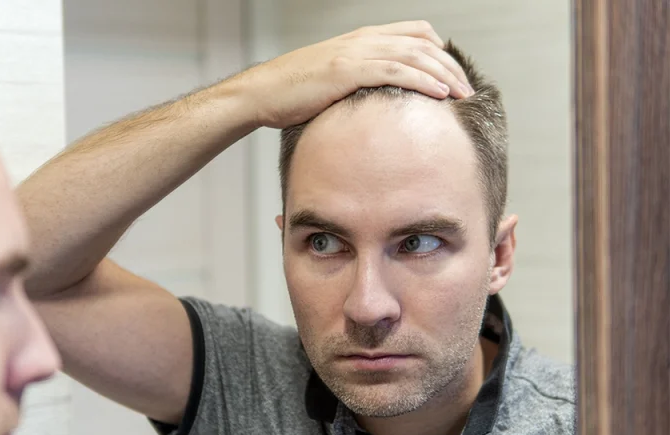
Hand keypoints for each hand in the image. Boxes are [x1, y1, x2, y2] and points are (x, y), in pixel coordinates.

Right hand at [232, 20, 471, 128]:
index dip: (440, 51)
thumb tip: (379, 103)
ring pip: (414, 55)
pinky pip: (395, 71)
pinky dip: (422, 80)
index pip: (414, 32)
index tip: (453, 75)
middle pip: (423, 43)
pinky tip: (439, 94)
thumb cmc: (293, 92)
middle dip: (451, 66)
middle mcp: (363, 40)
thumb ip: (359, 82)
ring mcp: (355, 53)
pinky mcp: (347, 71)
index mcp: (362, 39)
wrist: (263, 92)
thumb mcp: (332, 80)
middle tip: (468, 89)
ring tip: (463, 94)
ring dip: (444, 74)